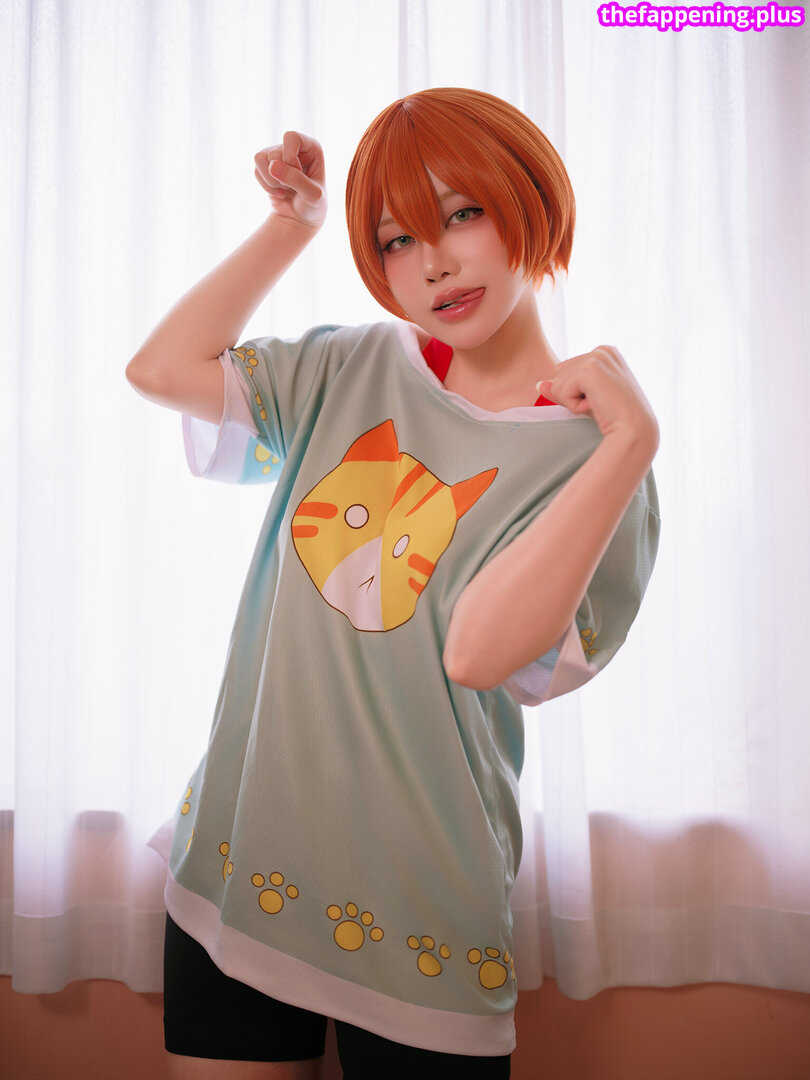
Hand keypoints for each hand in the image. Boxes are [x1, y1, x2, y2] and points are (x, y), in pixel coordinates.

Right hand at [254, 131, 326, 231]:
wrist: (301, 218)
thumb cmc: (313, 205)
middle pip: (274, 152)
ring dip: (271, 181)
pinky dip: (265, 186)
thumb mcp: (312, 196)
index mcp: (311, 147)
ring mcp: (277, 153)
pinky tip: (278, 192)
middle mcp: (293, 146)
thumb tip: (272, 166)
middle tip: (292, 187)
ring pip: (260, 158)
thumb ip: (297, 180)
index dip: (290, 158)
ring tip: (285, 189)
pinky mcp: (265, 164)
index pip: (291, 137)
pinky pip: (255, 169)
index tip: (298, 173)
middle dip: (281, 176)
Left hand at [536, 346, 658, 449]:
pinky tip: (596, 406)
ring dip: (574, 402)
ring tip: (600, 406)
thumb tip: (540, 384)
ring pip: (558, 383)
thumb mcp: (585, 399)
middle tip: (601, 405)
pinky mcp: (590, 368)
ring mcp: (597, 357)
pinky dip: (574, 405)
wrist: (634, 431)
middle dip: (573, 396)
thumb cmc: (615, 418)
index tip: (601, 401)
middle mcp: (602, 351)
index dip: (577, 393)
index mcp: (605, 353)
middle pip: (559, 374)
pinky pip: (561, 390)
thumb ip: (563, 389)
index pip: (565, 371)